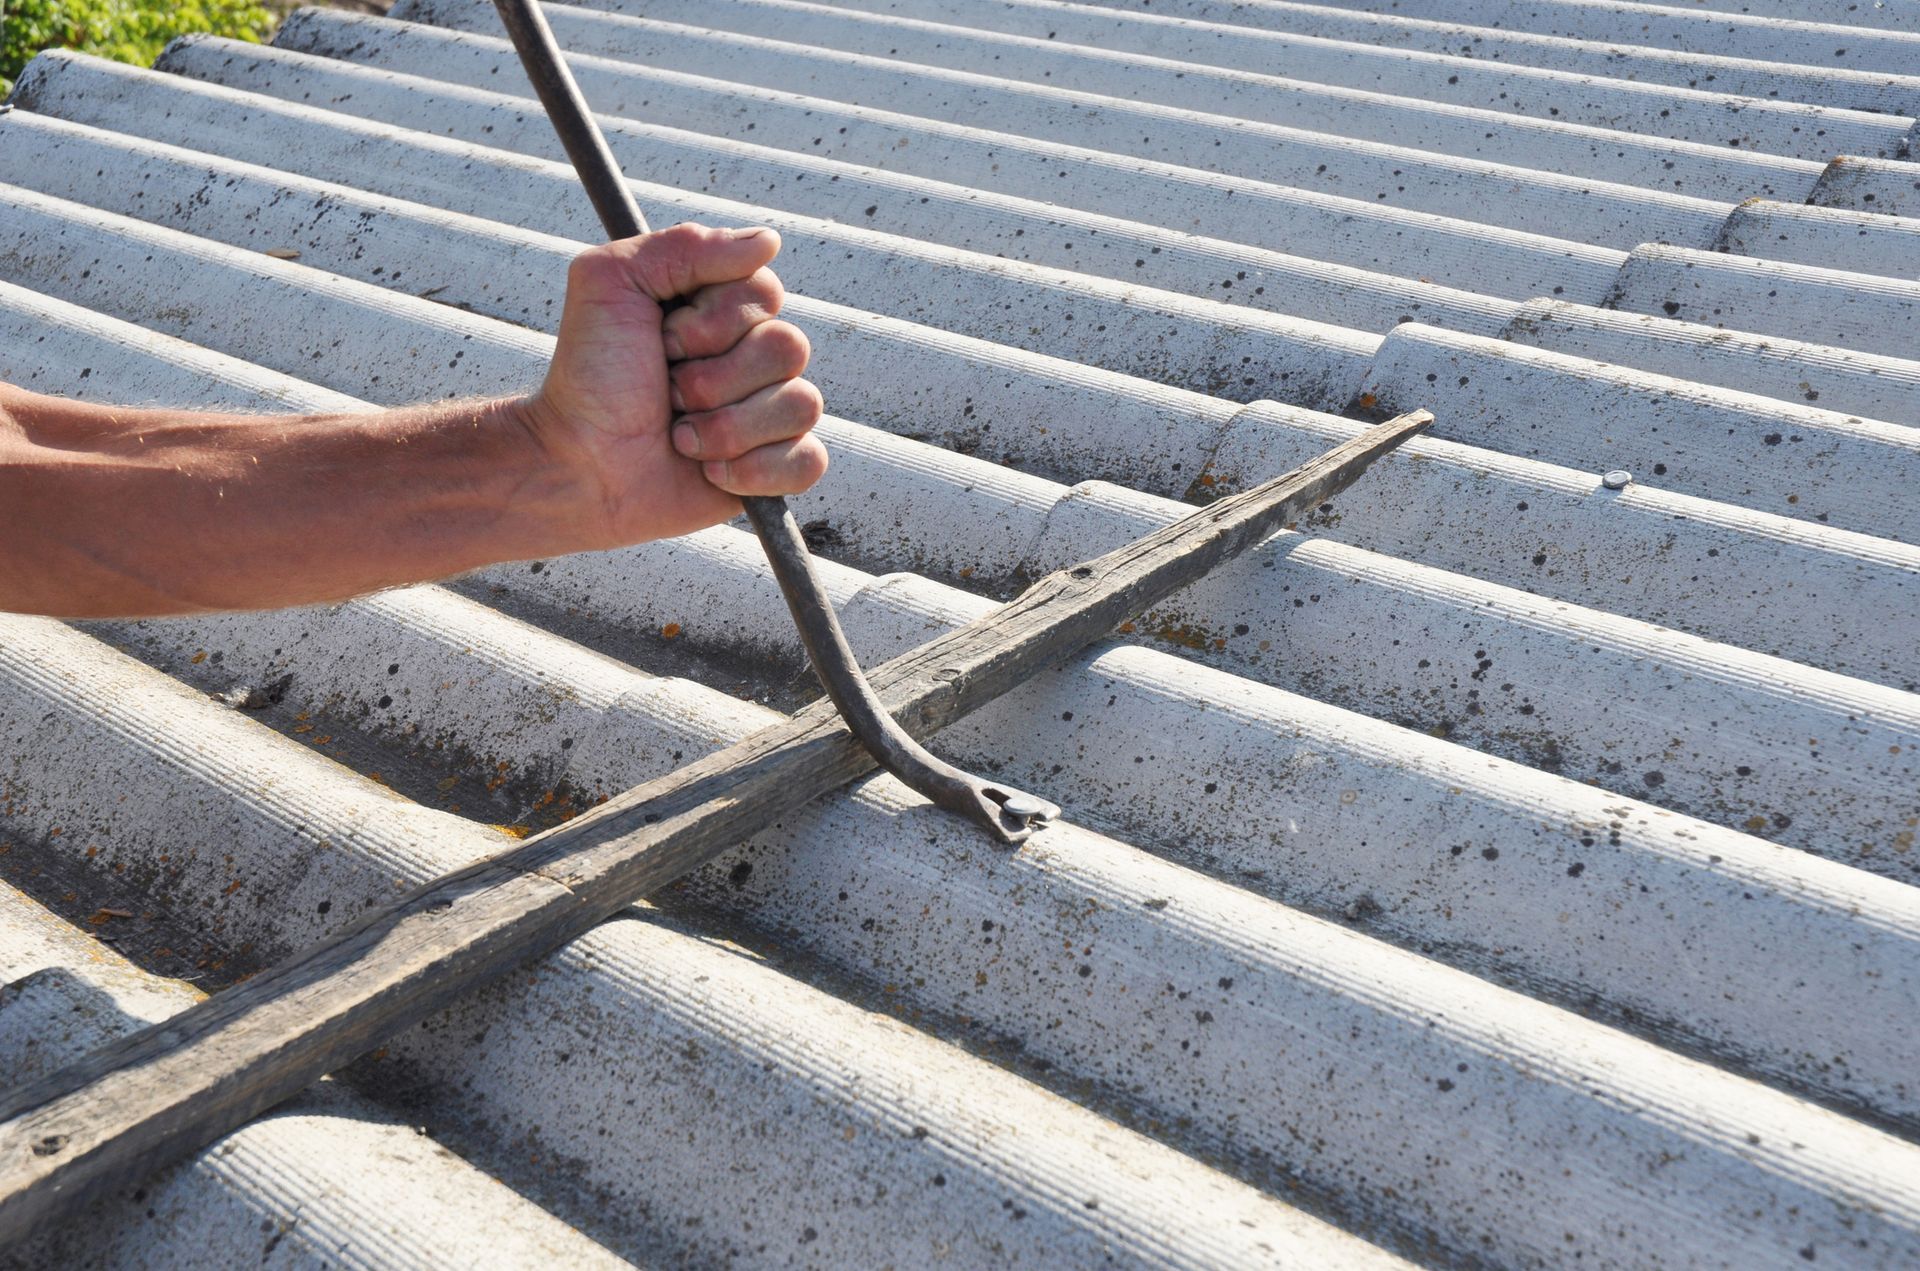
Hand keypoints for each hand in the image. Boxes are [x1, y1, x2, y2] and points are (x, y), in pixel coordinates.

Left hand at [517, 223, 826, 546]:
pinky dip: (755, 470)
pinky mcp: (774, 470)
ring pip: (801, 404)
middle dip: (713, 378)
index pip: (765, 293)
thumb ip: (684, 246)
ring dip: (727, 427)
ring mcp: (766, 415)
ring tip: (682, 437)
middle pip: (789, 348)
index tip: (662, 339)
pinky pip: (809, 460)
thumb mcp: (613, 283)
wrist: (578, 466)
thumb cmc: (591, 378)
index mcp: (720, 312)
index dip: (714, 321)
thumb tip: (768, 241)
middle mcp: (751, 359)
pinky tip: (709, 471)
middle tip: (667, 392)